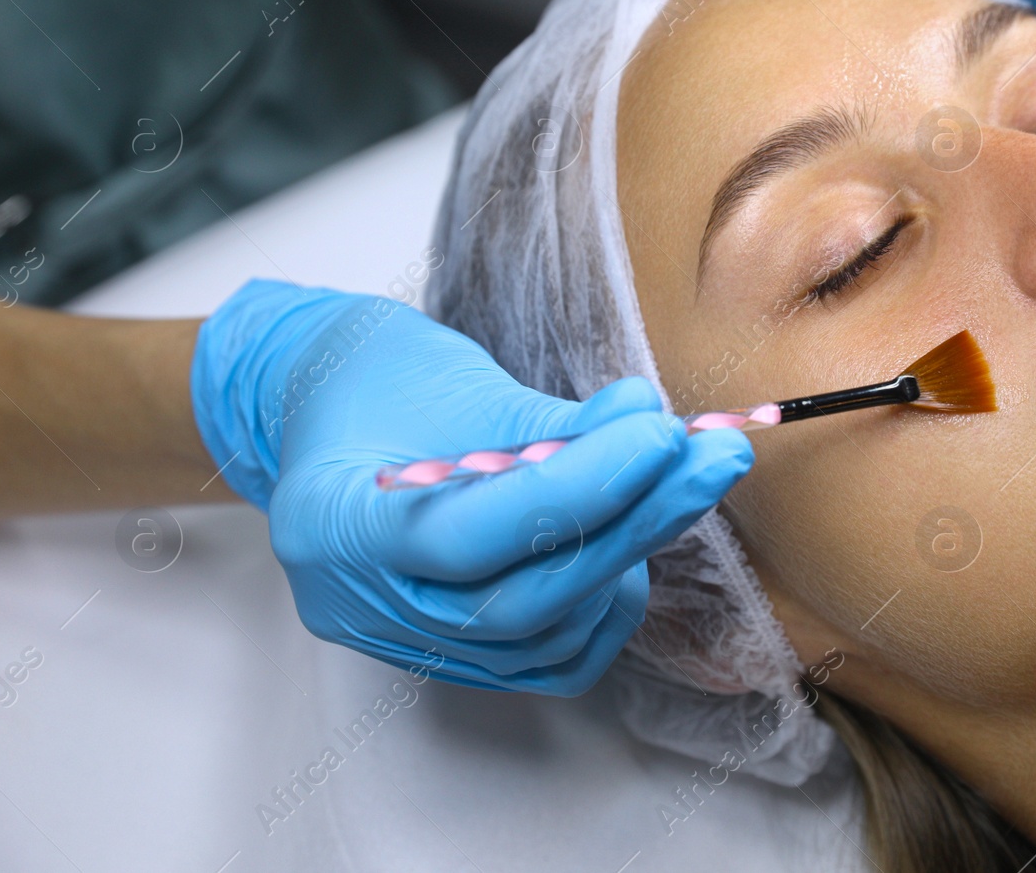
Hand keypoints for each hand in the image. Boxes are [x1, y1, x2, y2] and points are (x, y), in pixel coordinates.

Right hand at [190, 280, 752, 694]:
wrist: (324, 409)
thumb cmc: (376, 378)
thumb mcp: (452, 379)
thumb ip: (551, 422)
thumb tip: (650, 422)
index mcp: (329, 525)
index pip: (468, 535)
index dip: (576, 488)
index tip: (658, 433)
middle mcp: (360, 607)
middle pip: (519, 600)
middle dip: (631, 524)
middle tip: (711, 457)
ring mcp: (405, 643)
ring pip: (545, 637)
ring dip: (628, 555)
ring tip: (674, 477)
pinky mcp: (454, 656)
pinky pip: (552, 657)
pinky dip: (607, 603)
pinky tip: (632, 536)